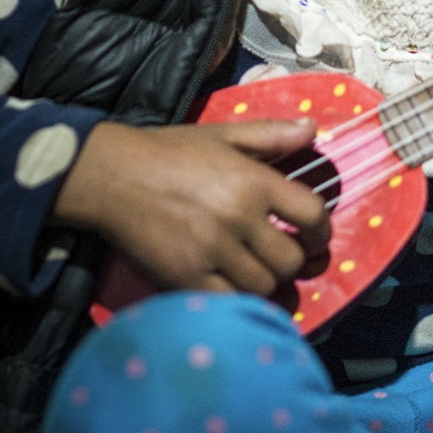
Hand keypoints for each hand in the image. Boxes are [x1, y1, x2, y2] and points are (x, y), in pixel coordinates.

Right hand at [51, 119, 331, 296]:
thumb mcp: (222, 135)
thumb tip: (314, 130)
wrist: (110, 175)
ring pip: (264, 285)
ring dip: (268, 284)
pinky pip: (229, 301)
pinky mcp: (185, 276)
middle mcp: (238, 217)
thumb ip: (270, 135)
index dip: (321, 232)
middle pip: (291, 259)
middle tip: (285, 259)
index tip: (314, 238)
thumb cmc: (168, 152)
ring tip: (259, 274)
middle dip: (295, 263)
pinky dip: (239, 301)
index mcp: (252, 180)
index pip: (312, 214)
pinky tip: (236, 290)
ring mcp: (212, 250)